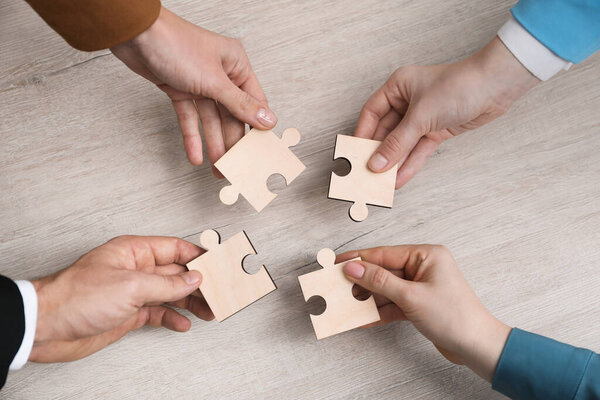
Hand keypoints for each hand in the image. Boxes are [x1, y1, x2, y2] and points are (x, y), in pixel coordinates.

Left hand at [29, 236, 213, 362]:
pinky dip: (172, 318)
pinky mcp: (128, 313)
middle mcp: (135, 270)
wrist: (48, 327)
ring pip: (170, 294)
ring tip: (209, 310)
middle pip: (176, 272)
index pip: (175, 248)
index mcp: (134, 251)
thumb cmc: (77, 296)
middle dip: (199, 282)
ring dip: (190, 302)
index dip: (198, 255)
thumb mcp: (130, 286)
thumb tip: (194, 278)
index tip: (218, 263)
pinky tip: (184, 323)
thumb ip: (167, 284)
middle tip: (219, 292)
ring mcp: (132, 292)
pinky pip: (158, 312)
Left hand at [111, 7, 276, 173]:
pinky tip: (196, 155)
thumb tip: (267, 119)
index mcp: (236, 64)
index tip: (259, 149)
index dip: (257, 126)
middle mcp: (220, 73)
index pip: (254, 101)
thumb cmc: (175, 44)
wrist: (135, 35)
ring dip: (213, 143)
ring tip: (218, 167)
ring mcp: (199, 82)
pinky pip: (190, 117)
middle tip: (236, 165)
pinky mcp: (179, 89)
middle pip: (231, 114)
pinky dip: (192, 136)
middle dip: (232, 141)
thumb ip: (241, 104)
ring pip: (210, 119)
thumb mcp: (214, 80)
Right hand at [338, 245, 510, 381]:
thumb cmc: (455, 317)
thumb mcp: (411, 296)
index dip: (359, 259)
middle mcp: (423, 267)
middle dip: (361, 282)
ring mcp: (420, 287)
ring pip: (385, 289)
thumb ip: (379, 281)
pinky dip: (379, 312)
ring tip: (346, 305)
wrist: (477, 346)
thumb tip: (354, 268)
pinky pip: (392, 304)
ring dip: (368, 299)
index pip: (384, 254)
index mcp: (426, 255)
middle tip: (337, 286)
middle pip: (383, 271)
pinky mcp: (418, 304)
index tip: (337, 263)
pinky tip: (362, 319)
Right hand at [355, 37, 538, 187]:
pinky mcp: (436, 130)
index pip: (371, 113)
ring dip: (393, 162)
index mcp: (397, 87)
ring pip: (402, 144)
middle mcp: (407, 101)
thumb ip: (397, 142)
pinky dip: (410, 164)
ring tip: (382, 182)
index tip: (354, 155)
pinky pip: (418, 150)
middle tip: (367, 173)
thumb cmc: (459, 85)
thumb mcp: (421, 115)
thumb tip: (377, 162)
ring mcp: (422, 117)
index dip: (362, 135)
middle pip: (385, 132)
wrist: (496, 86)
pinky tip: (400, 178)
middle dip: (378, 153)